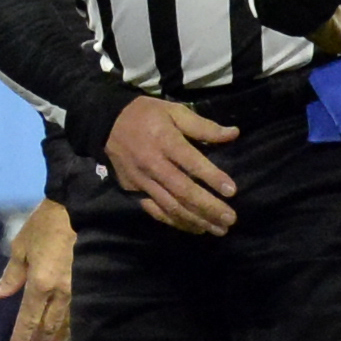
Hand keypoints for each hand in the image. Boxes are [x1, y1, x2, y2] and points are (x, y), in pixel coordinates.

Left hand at [0, 199, 74, 340]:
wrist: (79, 210)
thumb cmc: (44, 226)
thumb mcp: (21, 248)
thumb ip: (11, 275)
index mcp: (40, 283)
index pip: (28, 319)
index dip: (21, 337)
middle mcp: (59, 292)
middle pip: (48, 325)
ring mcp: (77, 289)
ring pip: (66, 321)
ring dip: (58, 338)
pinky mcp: (89, 283)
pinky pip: (79, 311)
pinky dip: (72, 324)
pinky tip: (71, 331)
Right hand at [106, 94, 238, 234]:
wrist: (107, 123)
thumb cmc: (147, 115)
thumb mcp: (175, 111)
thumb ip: (204, 126)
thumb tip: (233, 133)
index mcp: (165, 141)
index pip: (191, 162)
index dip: (212, 177)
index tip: (232, 191)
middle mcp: (153, 164)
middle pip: (182, 191)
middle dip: (208, 207)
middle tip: (230, 219)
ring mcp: (142, 180)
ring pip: (171, 206)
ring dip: (196, 220)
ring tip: (219, 229)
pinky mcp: (134, 191)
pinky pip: (156, 211)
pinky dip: (176, 222)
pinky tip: (195, 227)